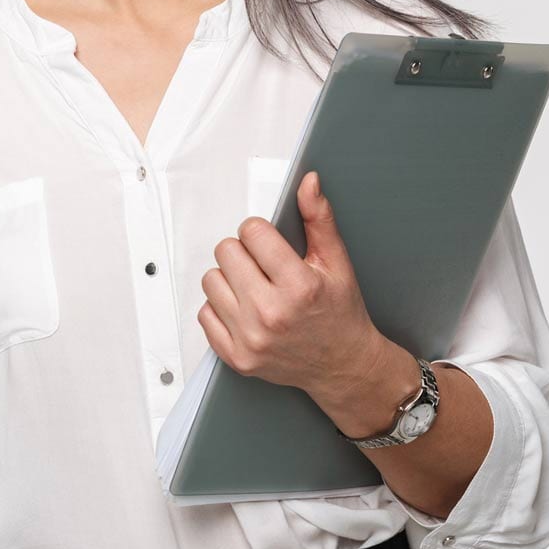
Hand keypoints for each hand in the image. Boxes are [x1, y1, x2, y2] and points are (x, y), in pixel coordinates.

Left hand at [197, 169, 388, 404]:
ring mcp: (250, 339)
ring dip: (229, 279)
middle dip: (244, 253)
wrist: (343, 366)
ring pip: (210, 280)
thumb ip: (319, 219)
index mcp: (299, 286)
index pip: (252, 232)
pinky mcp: (236, 357)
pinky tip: (245, 310)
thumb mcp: (337, 263)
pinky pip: (204, 314)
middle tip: (264, 268)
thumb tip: (308, 183)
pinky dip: (220, 308)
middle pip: (226, 252)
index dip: (261, 232)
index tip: (271, 245)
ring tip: (254, 288)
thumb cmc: (340, 314)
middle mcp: (271, 314)